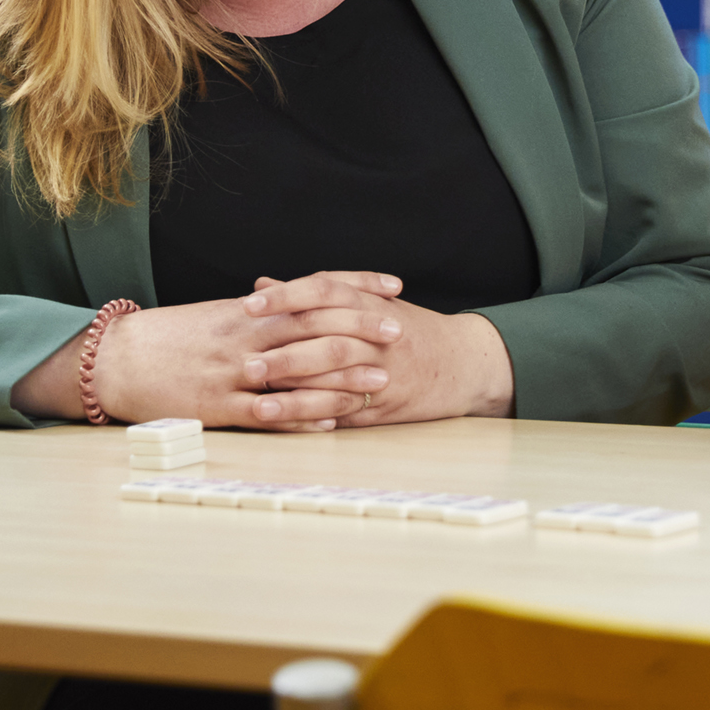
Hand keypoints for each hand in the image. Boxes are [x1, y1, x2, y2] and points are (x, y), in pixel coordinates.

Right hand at [10, 274, 401, 430]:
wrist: (118, 359)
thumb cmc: (172, 337)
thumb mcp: (219, 315)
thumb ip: (262, 311)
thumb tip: (297, 300)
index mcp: (249, 309)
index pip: (314, 289)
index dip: (357, 286)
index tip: (393, 286)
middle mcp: (247, 335)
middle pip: (313, 325)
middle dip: (360, 327)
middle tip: (400, 331)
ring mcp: (234, 372)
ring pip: (297, 370)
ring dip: (342, 376)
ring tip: (380, 380)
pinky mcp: (219, 407)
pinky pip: (266, 412)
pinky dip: (300, 416)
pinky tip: (331, 421)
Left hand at [231, 274, 510, 425]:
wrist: (464, 362)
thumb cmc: (409, 330)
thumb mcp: (368, 302)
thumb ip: (314, 296)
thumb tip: (262, 286)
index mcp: (369, 302)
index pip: (322, 290)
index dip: (285, 296)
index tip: (249, 304)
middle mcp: (376, 334)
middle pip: (325, 338)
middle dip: (282, 352)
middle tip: (245, 363)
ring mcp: (382, 371)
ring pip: (334, 380)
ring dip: (293, 394)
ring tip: (258, 402)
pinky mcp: (385, 404)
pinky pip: (347, 410)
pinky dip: (318, 416)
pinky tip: (291, 423)